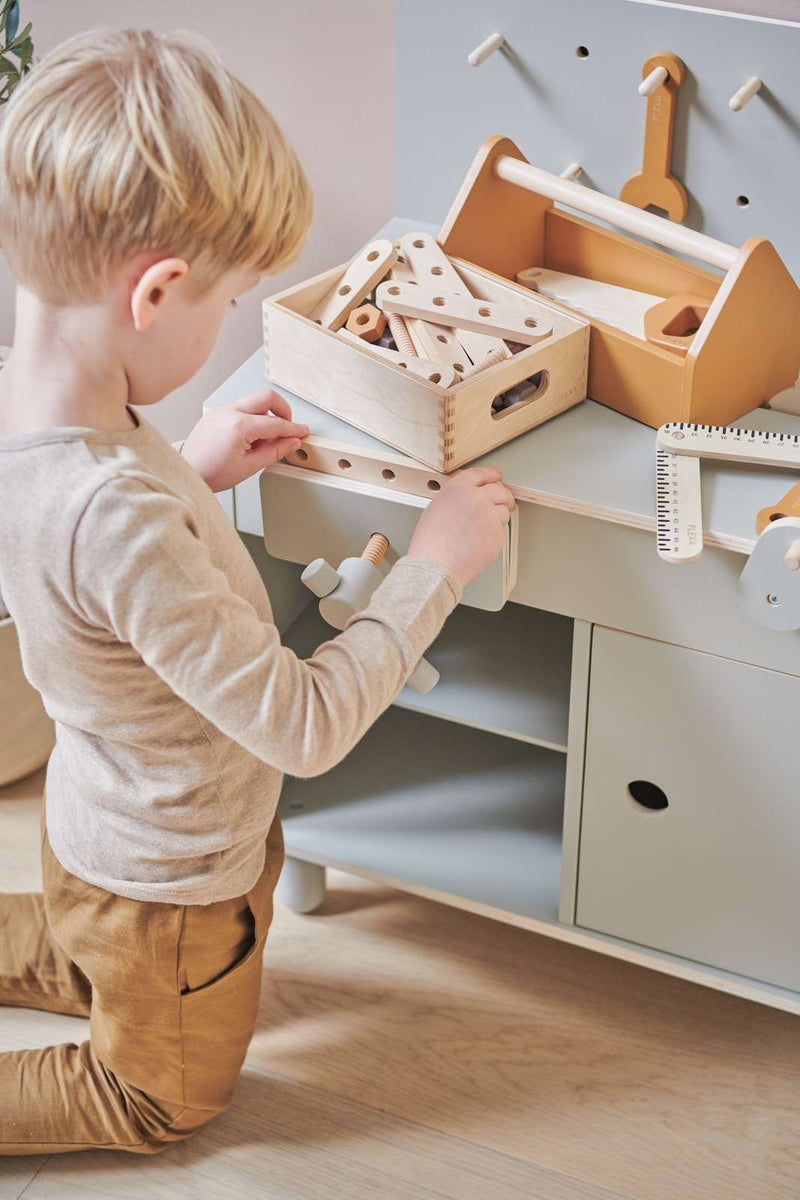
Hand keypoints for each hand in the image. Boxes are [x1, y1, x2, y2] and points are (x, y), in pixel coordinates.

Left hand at [180, 391, 308, 491]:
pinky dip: (252, 417)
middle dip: (283, 409)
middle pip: (267, 397)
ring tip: (264, 439)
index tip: (301, 432)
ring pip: (254, 401)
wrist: (188, 471)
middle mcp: (229, 412)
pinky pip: (241, 407)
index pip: (276, 423)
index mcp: (239, 426)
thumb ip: (275, 452)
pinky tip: (250, 437)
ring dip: (266, 415)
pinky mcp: (217, 412)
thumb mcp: (249, 466)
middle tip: (287, 426)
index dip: (293, 429)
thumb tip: (291, 442)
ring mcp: (222, 410)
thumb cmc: (210, 473)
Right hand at [408, 466, 515, 587]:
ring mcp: (489, 516)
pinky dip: (494, 534)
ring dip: (498, 516)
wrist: (436, 566)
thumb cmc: (431, 543)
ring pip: (504, 511)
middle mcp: (477, 498)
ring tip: (480, 529)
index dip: (491, 474)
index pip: (481, 474)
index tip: (496, 475)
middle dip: (503, 496)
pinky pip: (501, 530)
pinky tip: (479, 541)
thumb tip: (472, 496)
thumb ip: (458, 497)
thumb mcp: (437, 507)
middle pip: (500, 490)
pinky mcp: (497, 534)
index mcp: (458, 489)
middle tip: (505, 502)